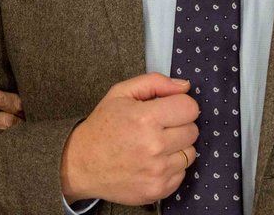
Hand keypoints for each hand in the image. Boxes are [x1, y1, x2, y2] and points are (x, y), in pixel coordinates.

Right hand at [59, 73, 198, 204]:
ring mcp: (157, 172)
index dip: (181, 105)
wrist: (81, 164)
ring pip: (190, 153)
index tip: (169, 108)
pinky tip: (153, 162)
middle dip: (179, 125)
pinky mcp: (157, 190)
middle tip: (159, 127)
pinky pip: (182, 174)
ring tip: (155, 145)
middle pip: (193, 131)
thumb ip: (155, 82)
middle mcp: (154, 147)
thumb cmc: (102, 126)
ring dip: (177, 147)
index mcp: (145, 118)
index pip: (190, 108)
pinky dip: (171, 167)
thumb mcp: (121, 93)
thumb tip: (185, 87)